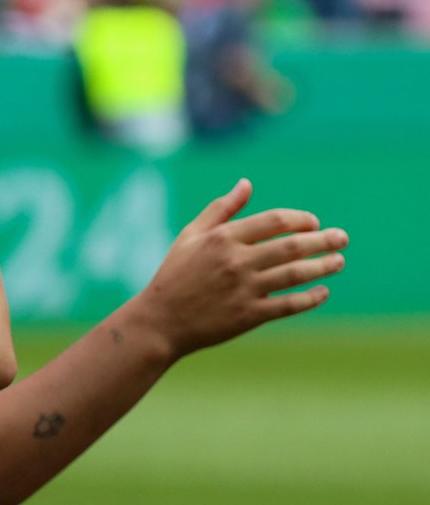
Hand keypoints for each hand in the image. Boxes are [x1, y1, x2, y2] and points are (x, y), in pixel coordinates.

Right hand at [125, 179, 347, 361]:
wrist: (160, 321)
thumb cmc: (175, 274)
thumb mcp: (191, 235)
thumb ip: (221, 209)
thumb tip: (247, 184)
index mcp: (222, 238)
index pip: (274, 221)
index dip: (300, 219)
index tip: (314, 223)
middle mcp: (236, 261)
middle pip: (292, 246)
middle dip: (323, 240)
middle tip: (342, 238)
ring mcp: (244, 289)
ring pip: (296, 274)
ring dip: (323, 266)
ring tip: (339, 261)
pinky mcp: (249, 316)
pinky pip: (289, 304)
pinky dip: (311, 298)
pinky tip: (323, 291)